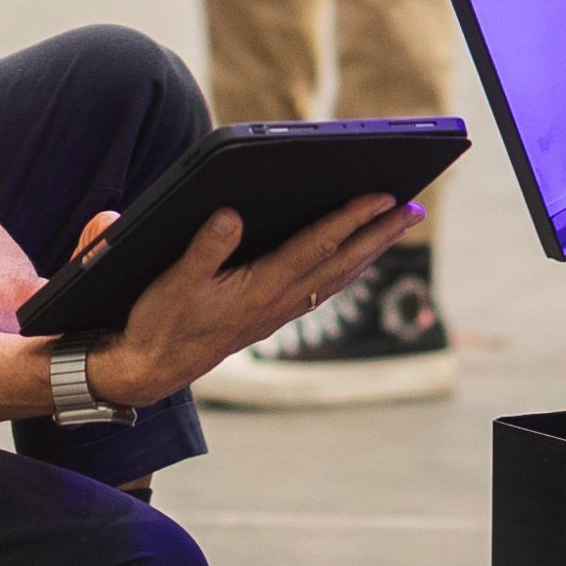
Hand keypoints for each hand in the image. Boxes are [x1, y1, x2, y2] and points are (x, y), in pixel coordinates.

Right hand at [77, 194, 418, 411]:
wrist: (151, 370)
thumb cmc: (160, 323)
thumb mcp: (173, 283)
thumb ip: (203, 249)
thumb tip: (231, 214)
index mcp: (259, 288)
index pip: (316, 246)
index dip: (351, 219)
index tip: (382, 196)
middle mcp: (278, 301)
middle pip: (341, 261)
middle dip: (379, 233)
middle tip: (414, 208)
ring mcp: (279, 311)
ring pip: (337, 276)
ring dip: (371, 249)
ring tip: (398, 225)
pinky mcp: (272, 316)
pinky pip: (323, 287)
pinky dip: (348, 267)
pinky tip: (357, 257)